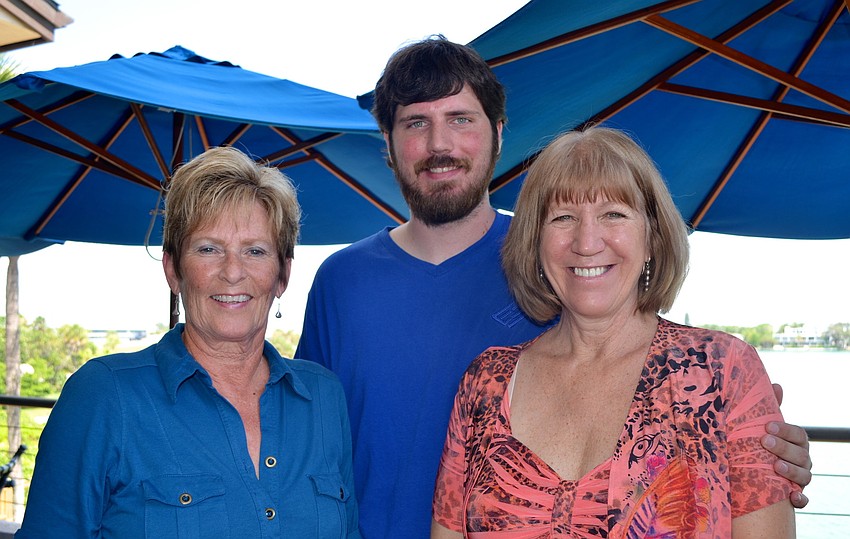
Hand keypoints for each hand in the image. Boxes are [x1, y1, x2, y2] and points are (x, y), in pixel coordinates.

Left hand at [762, 383, 811, 508]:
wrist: (758, 470)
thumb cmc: (763, 443)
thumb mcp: (765, 426)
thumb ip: (771, 409)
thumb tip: (776, 385)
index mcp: (797, 442)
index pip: (798, 434)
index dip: (785, 430)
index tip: (767, 426)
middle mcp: (803, 459)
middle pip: (801, 454)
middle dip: (784, 447)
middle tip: (765, 442)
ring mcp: (801, 478)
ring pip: (805, 476)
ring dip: (791, 471)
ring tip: (776, 466)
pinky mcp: (796, 495)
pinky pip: (804, 499)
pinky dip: (800, 499)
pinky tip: (791, 497)